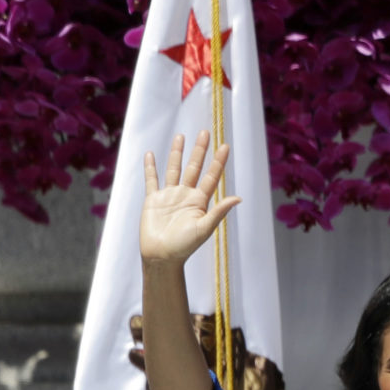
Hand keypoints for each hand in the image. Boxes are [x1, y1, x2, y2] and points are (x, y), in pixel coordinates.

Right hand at [139, 132, 239, 268]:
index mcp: (199, 201)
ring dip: (177, 153)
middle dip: (199, 150)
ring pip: (174, 169)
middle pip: (194, 167)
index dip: (218, 162)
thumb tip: (238, 198)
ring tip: (181, 136)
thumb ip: (219, 211)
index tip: (225, 146)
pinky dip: (150, 167)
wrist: (161, 257)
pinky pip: (151, 180)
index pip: (211, 177)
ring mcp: (169, 196)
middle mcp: (185, 195)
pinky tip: (151, 154)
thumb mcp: (204, 228)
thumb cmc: (184, 247)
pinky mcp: (153, 200)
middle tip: (205, 132)